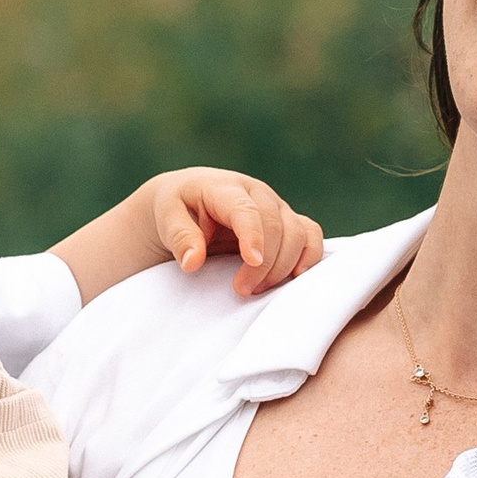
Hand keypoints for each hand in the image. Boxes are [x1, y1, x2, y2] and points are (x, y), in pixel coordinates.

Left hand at [151, 168, 323, 298]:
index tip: (252, 262)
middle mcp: (257, 193)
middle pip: (276, 226)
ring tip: (257, 289)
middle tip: (242, 290)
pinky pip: (310, 235)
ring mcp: (276, 206)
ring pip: (298, 233)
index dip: (254, 236)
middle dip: (264, 263)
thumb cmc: (176, 210)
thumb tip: (192, 262)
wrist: (187, 202)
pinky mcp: (287, 221)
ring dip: (284, 266)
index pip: (246, 209)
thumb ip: (179, 237)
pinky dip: (309, 257)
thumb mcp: (166, 218)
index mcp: (225, 187)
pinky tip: (294, 277)